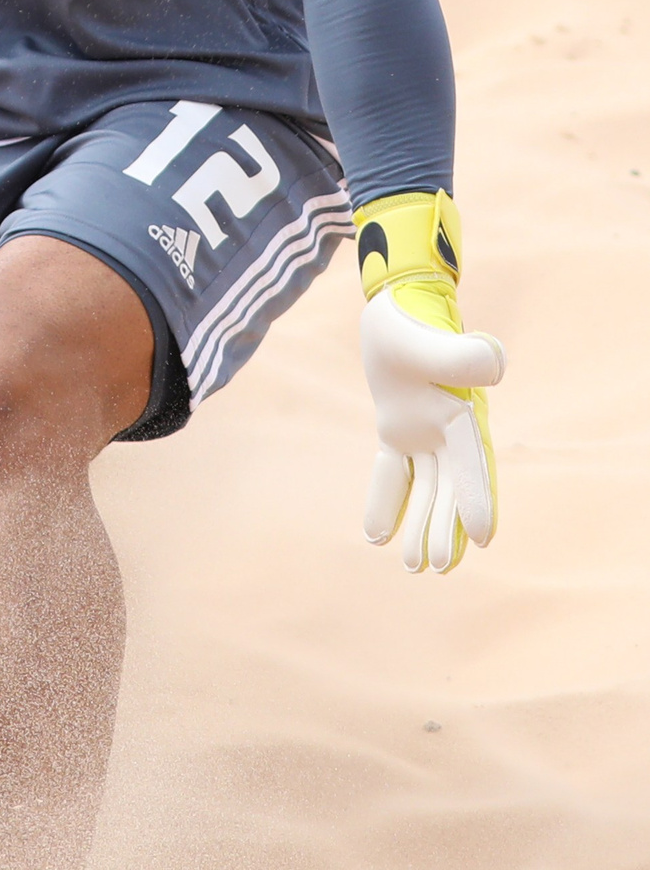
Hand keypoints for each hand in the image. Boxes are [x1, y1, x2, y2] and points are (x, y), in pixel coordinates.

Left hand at [353, 189, 501, 572]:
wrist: (397, 303)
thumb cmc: (413, 320)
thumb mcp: (430, 337)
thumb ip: (461, 356)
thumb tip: (495, 371)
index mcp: (460, 414)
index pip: (472, 465)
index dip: (477, 499)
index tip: (483, 537)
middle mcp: (446, 430)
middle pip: (450, 487)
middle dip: (444, 526)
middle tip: (436, 567)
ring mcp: (423, 432)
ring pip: (425, 488)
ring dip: (422, 524)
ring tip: (415, 567)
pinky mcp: (398, 428)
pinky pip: (394, 472)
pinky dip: (386, 500)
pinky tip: (375, 535)